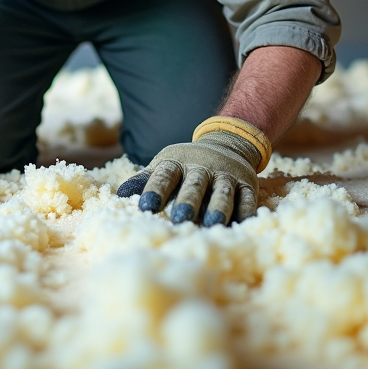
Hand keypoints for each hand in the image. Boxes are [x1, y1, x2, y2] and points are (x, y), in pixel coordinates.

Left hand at [116, 117, 268, 226]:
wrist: (226, 143)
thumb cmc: (186, 165)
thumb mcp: (165, 166)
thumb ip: (145, 180)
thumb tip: (120, 195)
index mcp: (178, 162)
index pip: (165, 174)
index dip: (155, 189)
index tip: (145, 207)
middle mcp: (203, 167)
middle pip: (195, 183)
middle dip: (188, 200)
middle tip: (179, 219)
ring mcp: (227, 174)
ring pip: (223, 191)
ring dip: (218, 207)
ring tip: (211, 224)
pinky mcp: (247, 183)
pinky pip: (248, 198)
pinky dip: (246, 211)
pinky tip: (242, 224)